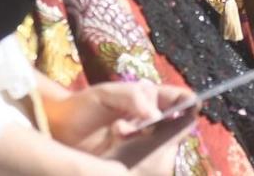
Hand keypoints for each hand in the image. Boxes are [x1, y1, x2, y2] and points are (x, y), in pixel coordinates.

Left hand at [45, 80, 191, 156]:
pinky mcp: (132, 157)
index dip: (188, 101)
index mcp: (146, 97)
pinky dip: (137, 154)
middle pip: (173, 122)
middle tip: (138, 123)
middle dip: (163, 123)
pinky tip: (116, 142)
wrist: (60, 129)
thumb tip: (155, 113)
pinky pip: (146, 158)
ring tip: (117, 131)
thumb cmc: (84, 106)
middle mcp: (148, 118)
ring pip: (160, 142)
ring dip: (143, 137)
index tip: (194, 106)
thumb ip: (132, 98)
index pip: (176, 97)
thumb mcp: (106, 94)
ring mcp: (140, 139)